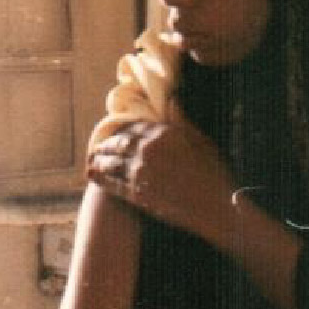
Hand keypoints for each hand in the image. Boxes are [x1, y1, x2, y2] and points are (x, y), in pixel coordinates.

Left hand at [87, 99, 237, 243]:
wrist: (217, 208)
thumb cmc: (215, 174)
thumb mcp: (202, 141)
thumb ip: (181, 121)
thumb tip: (171, 100)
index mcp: (163, 135)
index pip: (134, 126)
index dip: (123, 128)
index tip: (116, 130)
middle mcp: (148, 152)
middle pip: (118, 143)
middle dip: (107, 143)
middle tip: (99, 145)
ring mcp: (140, 174)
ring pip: (111, 163)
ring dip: (99, 159)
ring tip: (92, 159)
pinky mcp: (138, 196)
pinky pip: (112, 185)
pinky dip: (99, 179)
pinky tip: (91, 175)